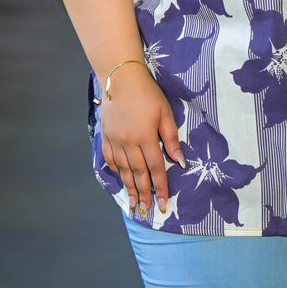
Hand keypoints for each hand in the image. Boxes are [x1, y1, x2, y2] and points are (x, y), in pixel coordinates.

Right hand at [99, 62, 183, 215]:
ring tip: (134, 204)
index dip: (161, 186)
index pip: (156, 168)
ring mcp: (115, 140)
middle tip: (148, 210)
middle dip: (144, 194)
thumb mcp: (165, 112)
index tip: (163, 203)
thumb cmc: (148, 93)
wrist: (121, 77)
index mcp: (146, 137)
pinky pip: (110, 159)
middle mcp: (128, 143)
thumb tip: (180, 161)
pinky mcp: (106, 135)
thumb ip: (171, 138)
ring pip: (124, 170)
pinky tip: (122, 178)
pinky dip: (117, 170)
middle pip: (138, 174)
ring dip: (130, 188)